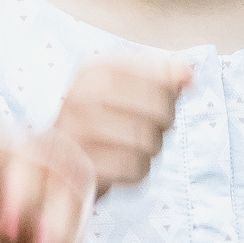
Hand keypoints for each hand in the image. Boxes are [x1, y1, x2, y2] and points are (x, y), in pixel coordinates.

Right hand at [52, 57, 190, 193]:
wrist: (54, 164)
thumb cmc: (98, 123)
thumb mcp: (124, 90)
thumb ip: (161, 77)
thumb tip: (189, 73)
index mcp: (95, 70)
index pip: (162, 79)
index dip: (168, 97)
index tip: (151, 104)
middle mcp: (83, 94)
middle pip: (160, 111)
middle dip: (161, 126)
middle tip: (141, 130)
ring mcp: (79, 131)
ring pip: (151, 142)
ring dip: (149, 152)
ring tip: (127, 148)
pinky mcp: (83, 165)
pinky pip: (135, 169)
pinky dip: (135, 172)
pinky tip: (119, 166)